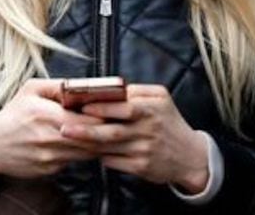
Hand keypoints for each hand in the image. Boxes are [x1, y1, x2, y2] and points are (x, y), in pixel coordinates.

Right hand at [0, 78, 102, 181]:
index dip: (104, 117)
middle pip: (93, 139)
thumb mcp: (30, 90)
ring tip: (97, 134)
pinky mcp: (50, 170)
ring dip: (95, 144)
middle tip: (111, 124)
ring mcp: (50, 157)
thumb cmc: (12, 115)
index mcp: (45, 114)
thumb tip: (84, 86)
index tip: (108, 112)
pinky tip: (76, 145)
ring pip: (87, 153)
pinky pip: (74, 162)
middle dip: (104, 132)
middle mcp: (49, 138)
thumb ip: (58, 86)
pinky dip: (79, 154)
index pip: (89, 120)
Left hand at [60, 84, 209, 192]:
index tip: (81, 105)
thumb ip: (137, 91)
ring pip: (109, 148)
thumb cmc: (168, 122)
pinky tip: (86, 150)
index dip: (102, 107)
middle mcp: (148, 131)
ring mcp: (144, 151)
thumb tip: (111, 87)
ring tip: (67, 137)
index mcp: (151, 110)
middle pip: (112, 131)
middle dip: (86, 130)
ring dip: (87, 143)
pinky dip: (100, 156)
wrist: (191, 157)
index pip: (124, 108)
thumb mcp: (161, 99)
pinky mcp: (141, 168)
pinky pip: (114, 162)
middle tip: (63, 127)